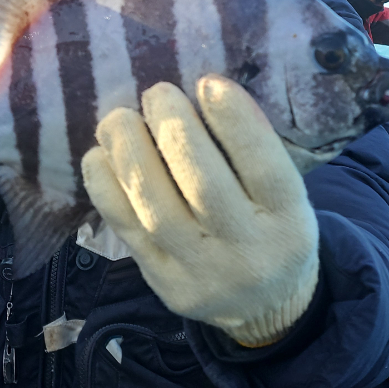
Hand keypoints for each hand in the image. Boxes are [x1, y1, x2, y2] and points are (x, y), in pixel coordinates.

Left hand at [82, 75, 318, 346]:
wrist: (265, 306)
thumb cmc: (269, 223)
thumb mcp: (283, 191)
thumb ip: (253, 149)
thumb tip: (205, 90)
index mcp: (289, 219)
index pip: (265, 168)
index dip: (235, 122)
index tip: (207, 81)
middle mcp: (248, 251)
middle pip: (205, 188)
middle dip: (174, 131)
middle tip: (157, 93)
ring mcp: (202, 272)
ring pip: (157, 211)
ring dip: (130, 155)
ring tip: (118, 118)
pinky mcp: (164, 284)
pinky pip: (127, 231)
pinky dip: (106, 187)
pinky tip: (99, 155)